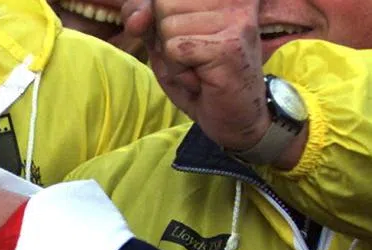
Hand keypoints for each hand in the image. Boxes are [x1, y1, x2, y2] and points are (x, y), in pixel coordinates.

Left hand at [123, 0, 278, 155]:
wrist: (233, 116)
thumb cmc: (198, 75)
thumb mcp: (162, 41)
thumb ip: (144, 18)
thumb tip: (137, 19)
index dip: (157, 20)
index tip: (186, 38)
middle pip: (162, 5)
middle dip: (166, 38)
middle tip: (194, 56)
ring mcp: (234, 16)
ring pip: (167, 27)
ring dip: (173, 57)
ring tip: (200, 66)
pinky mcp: (228, 43)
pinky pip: (175, 50)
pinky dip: (180, 71)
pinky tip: (203, 78)